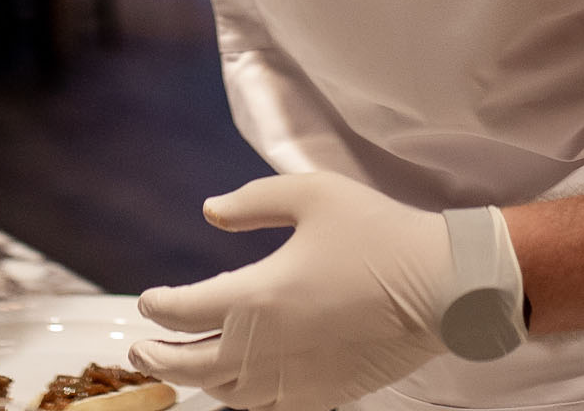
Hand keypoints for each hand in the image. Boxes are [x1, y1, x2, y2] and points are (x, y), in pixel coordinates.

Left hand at [130, 173, 515, 410]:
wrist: (444, 286)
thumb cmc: (378, 233)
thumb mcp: (310, 194)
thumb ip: (252, 202)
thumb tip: (210, 212)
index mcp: (259, 295)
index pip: (184, 312)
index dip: (158, 307)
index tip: (148, 299)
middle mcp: (270, 346)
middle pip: (193, 365)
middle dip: (159, 356)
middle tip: (140, 348)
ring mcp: (297, 378)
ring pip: (228, 393)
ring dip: (198, 380)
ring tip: (181, 367)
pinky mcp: (325, 395)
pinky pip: (268, 408)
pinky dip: (241, 398)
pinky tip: (236, 385)